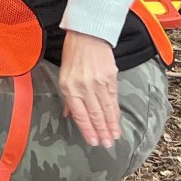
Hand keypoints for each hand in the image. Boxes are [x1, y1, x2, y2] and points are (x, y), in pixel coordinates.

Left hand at [58, 30, 121, 148]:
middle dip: (101, 132)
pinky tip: (117, 122)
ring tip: (114, 137)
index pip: (79, 114)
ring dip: (111, 125)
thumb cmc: (73, 55)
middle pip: (94, 114)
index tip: (93, 142)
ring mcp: (98, 83)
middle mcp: (83, 87)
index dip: (87, 130)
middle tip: (107, 145)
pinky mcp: (111, 78)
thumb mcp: (64, 76)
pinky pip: (113, 99)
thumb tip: (69, 116)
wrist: (88, 35)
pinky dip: (115, 113)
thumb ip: (68, 98)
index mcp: (69, 87)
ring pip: (106, 109)